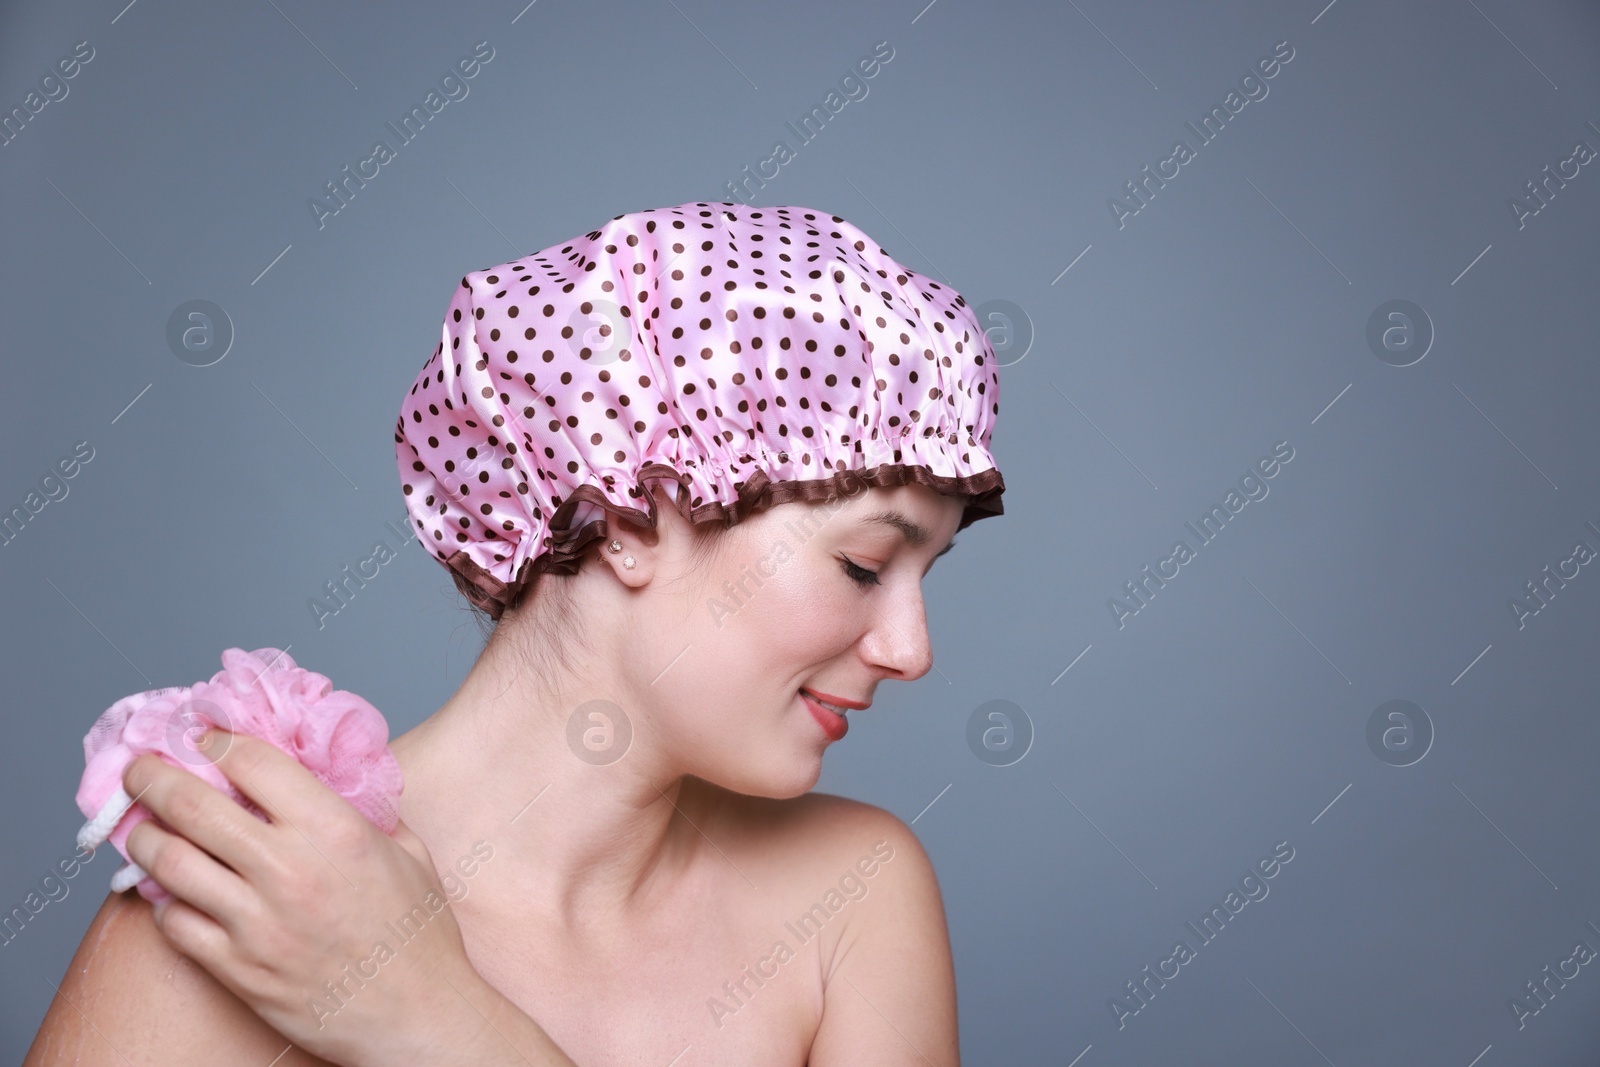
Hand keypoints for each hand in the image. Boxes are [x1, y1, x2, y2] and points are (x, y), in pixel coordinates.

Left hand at [122, 728, 490, 1066]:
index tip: (202, 737)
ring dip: (145, 838)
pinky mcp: (238, 968)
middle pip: (193, 806)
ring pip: (169, 864)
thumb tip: (324, 780)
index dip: (216, 741)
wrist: (417, 1014)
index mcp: (334, 830)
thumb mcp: (407, 850)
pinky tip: (171, 892)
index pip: (252, 761)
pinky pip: (175, 924)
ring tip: (141, 828)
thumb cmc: (418, 934)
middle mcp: (289, 869)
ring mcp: (257, 922)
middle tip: (140, 770)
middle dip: (154, 778)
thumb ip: (362, 811)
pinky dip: (163, 901)